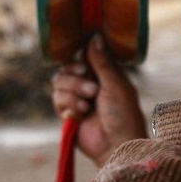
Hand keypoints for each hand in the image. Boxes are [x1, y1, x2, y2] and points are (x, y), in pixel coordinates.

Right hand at [51, 35, 147, 166]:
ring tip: (88, 106)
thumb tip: (94, 35)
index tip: (84, 66)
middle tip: (92, 91)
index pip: (82, 55)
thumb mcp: (116, 85)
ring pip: (58, 83)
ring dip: (73, 94)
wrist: (117, 146)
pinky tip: (81, 115)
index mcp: (102, 73)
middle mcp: (87, 82)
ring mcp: (76, 97)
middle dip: (76, 79)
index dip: (79, 58)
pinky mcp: (67, 112)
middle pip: (66, 68)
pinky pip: (57, 100)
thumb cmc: (124, 115)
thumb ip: (102, 61)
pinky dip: (69, 106)